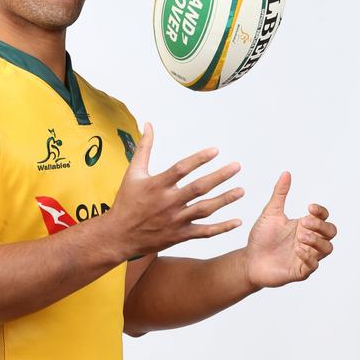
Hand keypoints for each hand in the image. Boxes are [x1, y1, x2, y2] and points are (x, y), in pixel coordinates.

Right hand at [108, 122, 243, 258]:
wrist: (118, 235)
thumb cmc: (126, 201)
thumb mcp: (132, 172)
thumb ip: (144, 148)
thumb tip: (149, 124)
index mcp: (157, 185)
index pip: (181, 168)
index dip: (199, 159)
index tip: (215, 151)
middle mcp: (168, 202)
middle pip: (198, 188)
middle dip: (220, 176)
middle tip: (236, 166)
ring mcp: (175, 220)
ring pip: (205, 209)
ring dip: (225, 200)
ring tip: (241, 190)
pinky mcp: (179, 235)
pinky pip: (204, 232)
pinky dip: (222, 228)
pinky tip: (237, 221)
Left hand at [244, 171, 336, 288]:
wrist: (249, 260)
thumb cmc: (261, 237)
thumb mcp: (270, 213)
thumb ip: (279, 194)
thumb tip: (286, 173)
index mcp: (304, 226)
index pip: (324, 217)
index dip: (321, 212)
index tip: (309, 207)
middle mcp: (309, 241)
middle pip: (331, 232)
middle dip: (321, 226)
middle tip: (304, 222)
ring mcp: (307, 256)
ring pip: (327, 249)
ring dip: (317, 241)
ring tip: (300, 236)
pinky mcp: (300, 271)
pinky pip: (313, 266)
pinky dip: (309, 257)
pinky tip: (298, 249)